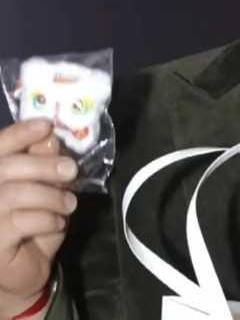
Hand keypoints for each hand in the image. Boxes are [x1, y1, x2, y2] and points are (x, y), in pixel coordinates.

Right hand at [0, 120, 77, 318]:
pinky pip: (22, 221)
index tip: (46, 125)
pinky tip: (57, 222)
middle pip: (7, 167)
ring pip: (16, 193)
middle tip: (71, 171)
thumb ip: (43, 163)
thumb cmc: (33, 225)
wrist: (23, 273)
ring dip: (51, 196)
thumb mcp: (44, 189)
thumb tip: (49, 136)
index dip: (19, 133)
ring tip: (69, 203)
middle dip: (45, 166)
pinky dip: (47, 218)